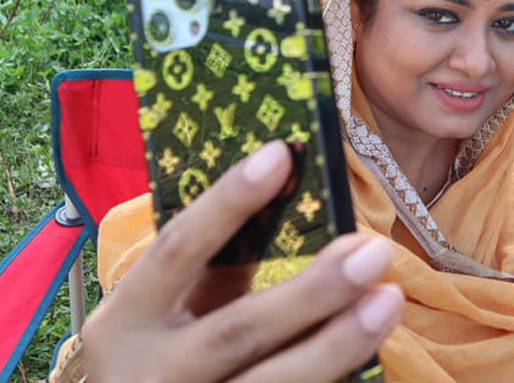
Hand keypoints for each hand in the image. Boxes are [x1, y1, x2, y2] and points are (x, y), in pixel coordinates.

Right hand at [82, 141, 403, 382]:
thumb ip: (217, 262)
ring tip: (388, 300)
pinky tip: (372, 350)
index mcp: (124, 321)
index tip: (281, 153)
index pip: (177, 250)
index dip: (225, 202)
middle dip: (311, 292)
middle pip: (238, 330)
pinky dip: (331, 379)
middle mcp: (147, 376)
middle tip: (373, 249)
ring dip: (337, 344)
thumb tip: (291, 189)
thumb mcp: (166, 310)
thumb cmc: (155, 353)